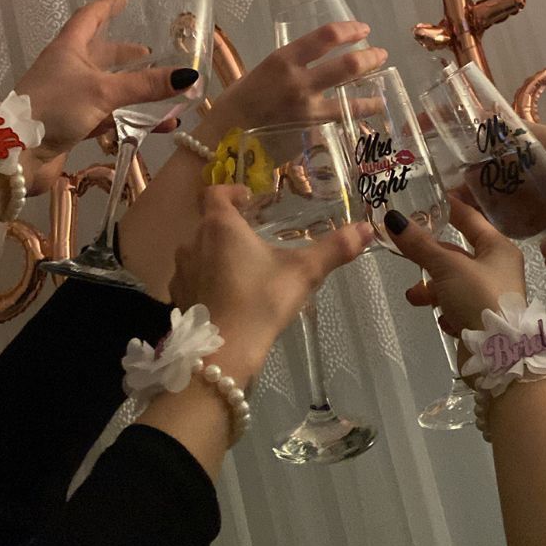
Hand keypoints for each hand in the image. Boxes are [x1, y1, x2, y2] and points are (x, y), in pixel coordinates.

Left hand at [15, 0, 198, 190]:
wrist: (18, 153)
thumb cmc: (54, 107)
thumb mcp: (104, 91)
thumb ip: (146, 86)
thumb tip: (188, 77)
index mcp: (68, 48)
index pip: (88, 17)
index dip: (107, 6)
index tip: (125, 0)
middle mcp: (68, 69)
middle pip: (99, 54)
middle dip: (124, 53)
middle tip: (150, 54)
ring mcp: (70, 98)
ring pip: (106, 87)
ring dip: (130, 87)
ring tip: (158, 87)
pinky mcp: (73, 125)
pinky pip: (109, 116)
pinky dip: (132, 119)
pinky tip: (156, 125)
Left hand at [169, 186, 373, 376]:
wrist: (224, 353)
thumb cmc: (261, 301)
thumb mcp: (303, 272)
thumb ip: (334, 248)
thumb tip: (367, 228)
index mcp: (220, 226)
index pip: (214, 192)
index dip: (231, 192)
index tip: (248, 201)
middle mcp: (193, 241)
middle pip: (207, 223)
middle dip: (229, 227)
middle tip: (254, 238)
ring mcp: (181, 271)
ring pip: (196, 252)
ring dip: (214, 254)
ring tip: (241, 268)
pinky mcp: (178, 298)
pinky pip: (190, 279)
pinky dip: (205, 281)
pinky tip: (225, 296)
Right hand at [207, 20, 387, 135]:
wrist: (222, 139)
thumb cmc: (238, 103)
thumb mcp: (262, 72)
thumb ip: (290, 67)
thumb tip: (314, 64)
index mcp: (282, 59)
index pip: (326, 36)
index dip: (350, 30)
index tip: (363, 29)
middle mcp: (297, 81)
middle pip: (347, 64)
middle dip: (370, 58)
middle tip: (381, 54)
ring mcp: (306, 108)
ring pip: (351, 98)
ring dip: (372, 91)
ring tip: (383, 86)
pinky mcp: (310, 131)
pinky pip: (342, 119)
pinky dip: (359, 113)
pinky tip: (372, 111)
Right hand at [385, 198, 525, 334]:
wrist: (499, 355)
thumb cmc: (479, 298)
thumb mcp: (446, 267)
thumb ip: (419, 245)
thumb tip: (392, 218)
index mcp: (499, 248)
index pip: (470, 219)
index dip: (450, 208)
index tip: (430, 198)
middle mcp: (498, 269)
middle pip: (459, 254)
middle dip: (431, 257)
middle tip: (406, 250)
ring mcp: (491, 296)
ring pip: (454, 283)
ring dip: (433, 288)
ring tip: (414, 295)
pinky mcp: (483, 321)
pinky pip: (459, 307)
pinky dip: (446, 309)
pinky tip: (440, 318)